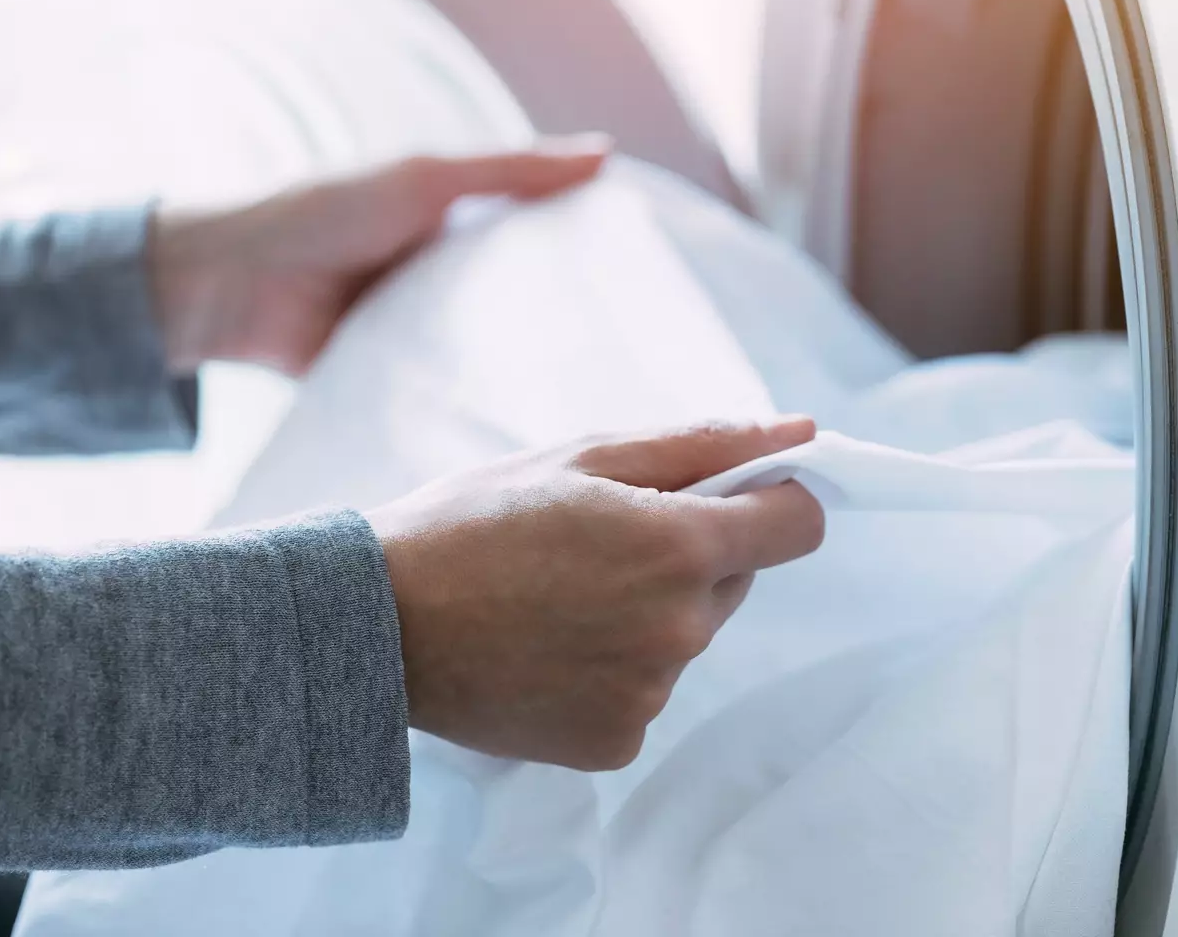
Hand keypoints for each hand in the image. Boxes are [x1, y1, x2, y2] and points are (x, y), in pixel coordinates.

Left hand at [149, 136, 611, 374]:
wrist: (232, 286)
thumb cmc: (326, 212)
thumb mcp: (426, 179)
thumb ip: (512, 171)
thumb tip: (605, 155)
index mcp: (458, 231)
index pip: (540, 245)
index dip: (588, 261)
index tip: (647, 289)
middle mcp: (447, 285)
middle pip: (522, 307)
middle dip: (567, 329)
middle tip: (633, 358)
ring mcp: (422, 336)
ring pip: (490, 355)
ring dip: (525, 372)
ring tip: (592, 401)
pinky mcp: (396, 382)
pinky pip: (447, 394)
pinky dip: (474, 404)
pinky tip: (520, 426)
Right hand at [367, 417, 825, 770]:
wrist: (377, 625)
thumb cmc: (472, 522)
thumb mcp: (582, 457)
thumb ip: (703, 444)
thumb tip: (801, 434)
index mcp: (680, 548)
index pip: (799, 525)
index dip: (774, 500)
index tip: (733, 495)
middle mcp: (680, 631)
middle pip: (735, 581)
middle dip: (690, 554)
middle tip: (601, 542)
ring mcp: (649, 696)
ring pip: (686, 637)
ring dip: (649, 613)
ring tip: (559, 596)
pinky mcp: (616, 744)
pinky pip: (645, 692)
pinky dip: (613, 670)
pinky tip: (548, 649)